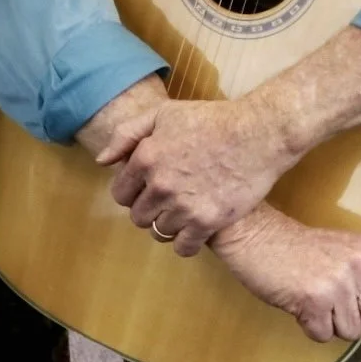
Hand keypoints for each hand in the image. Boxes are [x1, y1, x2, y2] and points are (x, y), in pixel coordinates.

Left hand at [97, 97, 291, 255]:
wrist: (258, 134)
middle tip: (167, 200)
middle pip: (138, 217)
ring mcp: (183, 206)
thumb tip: (103, 162)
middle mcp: (160, 185)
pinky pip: (183, 247)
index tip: (146, 189)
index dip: (132, 192)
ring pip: (159, 233)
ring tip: (183, 212)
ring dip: (168, 225)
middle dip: (148, 210)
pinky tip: (195, 230)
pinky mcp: (207, 222)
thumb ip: (127, 134)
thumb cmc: (211, 120)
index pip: (121, 193)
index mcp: (145, 158)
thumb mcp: (164, 114)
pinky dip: (186, 243)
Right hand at [210, 207, 360, 342]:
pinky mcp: (312, 300)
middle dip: (360, 321)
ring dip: (332, 323)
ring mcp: (337, 283)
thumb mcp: (352, 256)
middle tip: (338, 301)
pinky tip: (301, 303)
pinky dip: (311, 326)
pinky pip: (324, 335)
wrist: (258, 235)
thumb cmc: (305, 248)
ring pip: (352, 333)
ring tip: (316, 297)